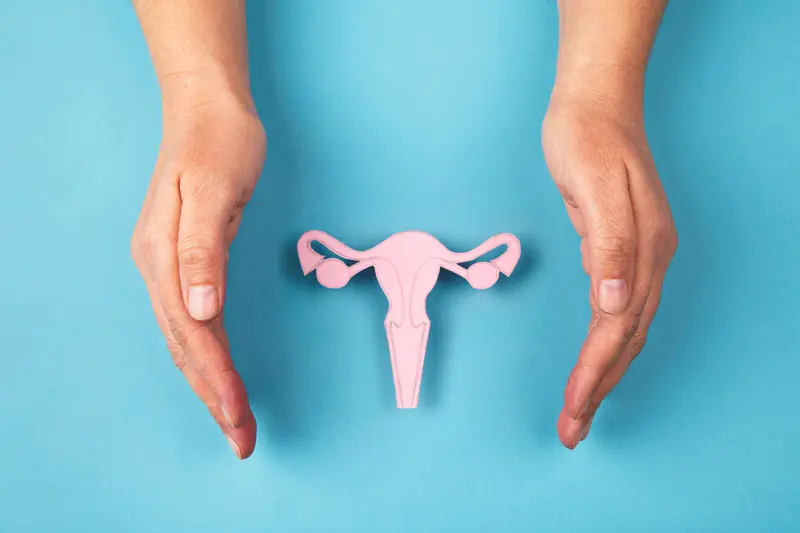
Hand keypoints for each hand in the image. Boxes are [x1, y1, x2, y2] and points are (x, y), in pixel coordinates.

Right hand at [131, 92, 265, 458]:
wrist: (208, 110)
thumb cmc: (219, 144)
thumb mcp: (214, 190)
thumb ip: (202, 251)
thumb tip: (199, 310)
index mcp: (164, 255)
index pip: (192, 331)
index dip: (215, 377)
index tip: (237, 414)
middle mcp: (159, 268)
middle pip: (186, 346)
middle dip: (213, 396)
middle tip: (242, 438)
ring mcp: (168, 267)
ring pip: (187, 340)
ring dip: (209, 383)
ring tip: (233, 420)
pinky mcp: (184, 262)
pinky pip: (192, 321)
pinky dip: (206, 355)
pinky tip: (215, 374)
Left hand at [542, 97, 677, 448]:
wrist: (594, 103)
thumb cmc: (586, 139)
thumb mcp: (592, 185)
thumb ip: (609, 243)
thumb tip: (618, 301)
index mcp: (642, 249)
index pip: (616, 328)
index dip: (594, 374)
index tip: (573, 411)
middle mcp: (648, 259)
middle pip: (624, 340)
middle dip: (598, 388)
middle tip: (572, 430)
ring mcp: (639, 254)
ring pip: (624, 330)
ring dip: (603, 372)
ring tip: (580, 409)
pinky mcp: (622, 248)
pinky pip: (617, 309)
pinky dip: (605, 343)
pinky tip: (595, 359)